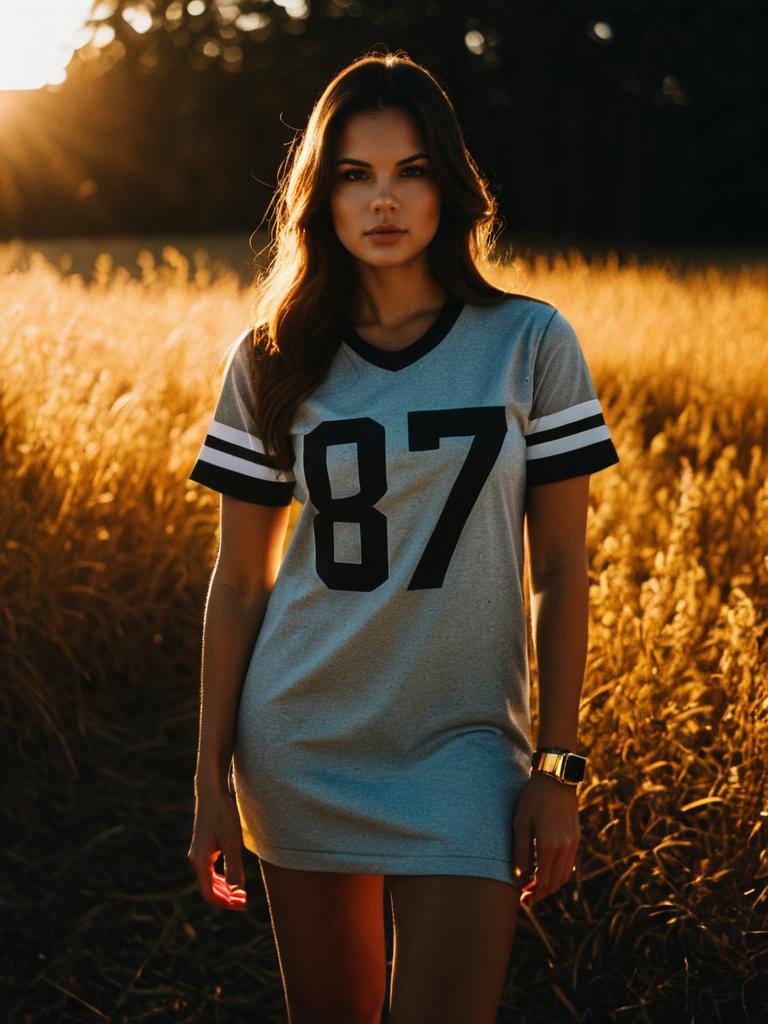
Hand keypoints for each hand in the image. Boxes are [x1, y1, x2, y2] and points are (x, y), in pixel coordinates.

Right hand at [187, 784, 247, 910]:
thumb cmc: (223, 814)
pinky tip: (232, 877)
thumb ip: (234, 867)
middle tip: (245, 901)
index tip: (243, 904)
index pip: (209, 894)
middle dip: (226, 898)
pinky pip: (210, 870)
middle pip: (208, 889)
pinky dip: (221, 879)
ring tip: (241, 893)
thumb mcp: (232, 841)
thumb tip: (236, 891)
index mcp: (201, 862)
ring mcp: (198, 853)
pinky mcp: (203, 846)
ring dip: (224, 889)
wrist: (212, 792)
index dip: (225, 903)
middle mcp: (196, 860)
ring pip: (209, 880)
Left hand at [512, 771, 580, 905]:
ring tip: (535, 885)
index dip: (532, 892)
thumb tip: (519, 877)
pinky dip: (558, 872)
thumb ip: (520, 852)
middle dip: (541, 893)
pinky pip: (569, 864)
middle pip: (556, 883)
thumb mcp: (520, 823)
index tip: (521, 895)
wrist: (556, 779)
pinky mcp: (576, 838)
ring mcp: (573, 844)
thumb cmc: (533, 800)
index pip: (544, 881)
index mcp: (549, 845)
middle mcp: (565, 848)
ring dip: (551, 884)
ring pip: (564, 876)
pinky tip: (546, 870)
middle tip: (527, 897)